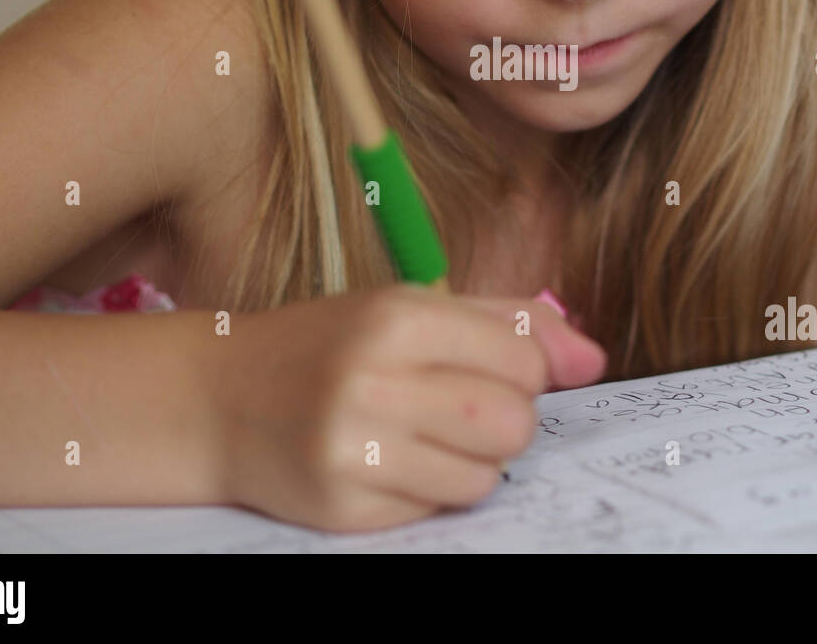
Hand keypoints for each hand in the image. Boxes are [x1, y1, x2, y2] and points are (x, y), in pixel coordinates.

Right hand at [208, 283, 605, 531]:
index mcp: (396, 317)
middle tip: (462, 405)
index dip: (524, 369)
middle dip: (506, 418)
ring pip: (485, 477)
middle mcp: (372, 382)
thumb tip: (594, 360)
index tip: (491, 367)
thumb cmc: (333, 345)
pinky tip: (389, 460)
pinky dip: (429, 488)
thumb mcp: (411, 306)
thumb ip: (510, 322)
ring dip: (472, 460)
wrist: (222, 398)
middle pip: (514, 424)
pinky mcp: (342, 509)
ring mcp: (353, 451)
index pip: (524, 359)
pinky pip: (438, 509)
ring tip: (422, 433)